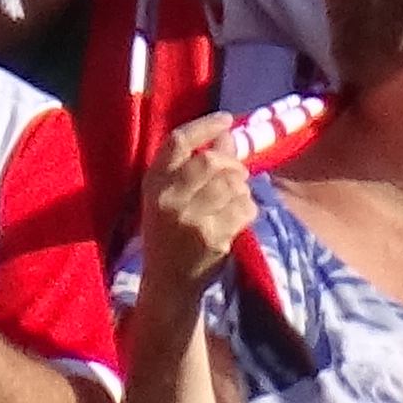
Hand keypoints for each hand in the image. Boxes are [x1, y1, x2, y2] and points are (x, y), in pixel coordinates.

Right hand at [136, 111, 254, 304]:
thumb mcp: (173, 195)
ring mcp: (190, 220)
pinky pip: (244, 208)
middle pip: (209, 161)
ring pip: (231, 184)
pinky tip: (240, 215)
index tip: (226, 120)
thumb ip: (197, 163)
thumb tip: (228, 132)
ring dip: (242, 188)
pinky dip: (249, 207)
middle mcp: (168, 199)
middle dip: (231, 163)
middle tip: (237, 173)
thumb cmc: (170, 232)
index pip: (177, 142)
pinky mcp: (211, 238)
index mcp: (154, 183)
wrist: (168, 283)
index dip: (204, 126)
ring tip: (236, 197)